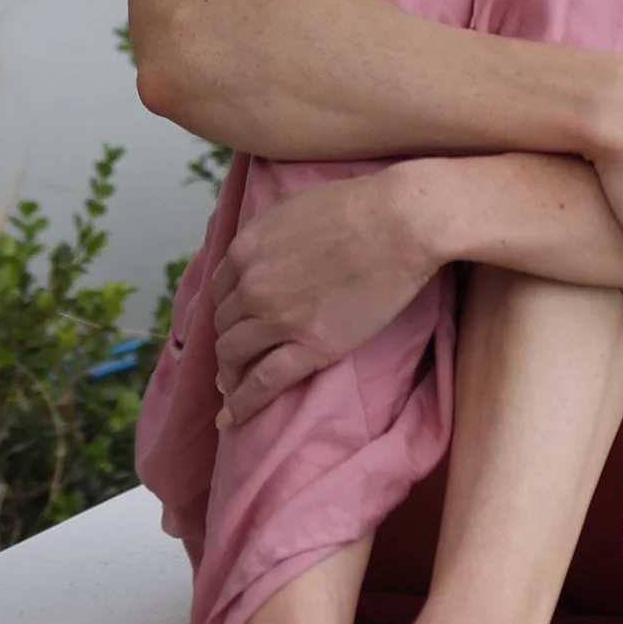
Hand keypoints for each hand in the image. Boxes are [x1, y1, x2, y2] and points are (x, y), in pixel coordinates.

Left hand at [209, 167, 443, 424]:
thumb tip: (262, 248)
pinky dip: (243, 403)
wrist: (402, 222)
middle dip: (228, 341)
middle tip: (236, 357)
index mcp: (246, 249)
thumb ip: (269, 231)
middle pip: (223, 325)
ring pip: (234, 356)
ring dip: (230, 373)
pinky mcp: (311, 347)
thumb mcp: (295, 205)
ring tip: (233, 387)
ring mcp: (278, 319)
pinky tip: (234, 418)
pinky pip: (263, 383)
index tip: (231, 323)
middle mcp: (252, 286)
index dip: (225, 310)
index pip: (219, 291)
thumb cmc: (361, 205)